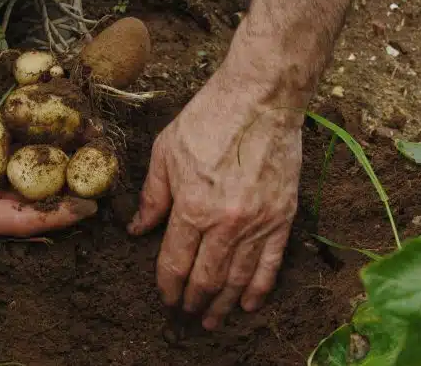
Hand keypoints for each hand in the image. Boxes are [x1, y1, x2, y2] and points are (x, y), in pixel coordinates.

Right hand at [0, 76, 97, 274]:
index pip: (20, 219)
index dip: (54, 217)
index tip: (88, 209)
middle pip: (31, 195)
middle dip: (65, 190)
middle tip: (102, 180)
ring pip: (28, 167)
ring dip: (57, 160)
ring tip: (92, 150)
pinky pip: (16, 141)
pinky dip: (38, 135)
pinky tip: (64, 126)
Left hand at [127, 67, 304, 329]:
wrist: (261, 99)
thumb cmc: (208, 119)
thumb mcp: (165, 154)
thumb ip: (152, 197)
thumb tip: (138, 229)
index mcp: (192, 207)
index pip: (175, 262)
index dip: (168, 286)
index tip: (165, 298)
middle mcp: (226, 223)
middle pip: (206, 278)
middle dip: (192, 302)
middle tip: (185, 314)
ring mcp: (258, 223)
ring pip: (238, 278)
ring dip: (222, 304)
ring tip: (211, 321)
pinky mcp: (282, 217)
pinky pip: (272, 263)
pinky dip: (259, 288)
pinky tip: (248, 304)